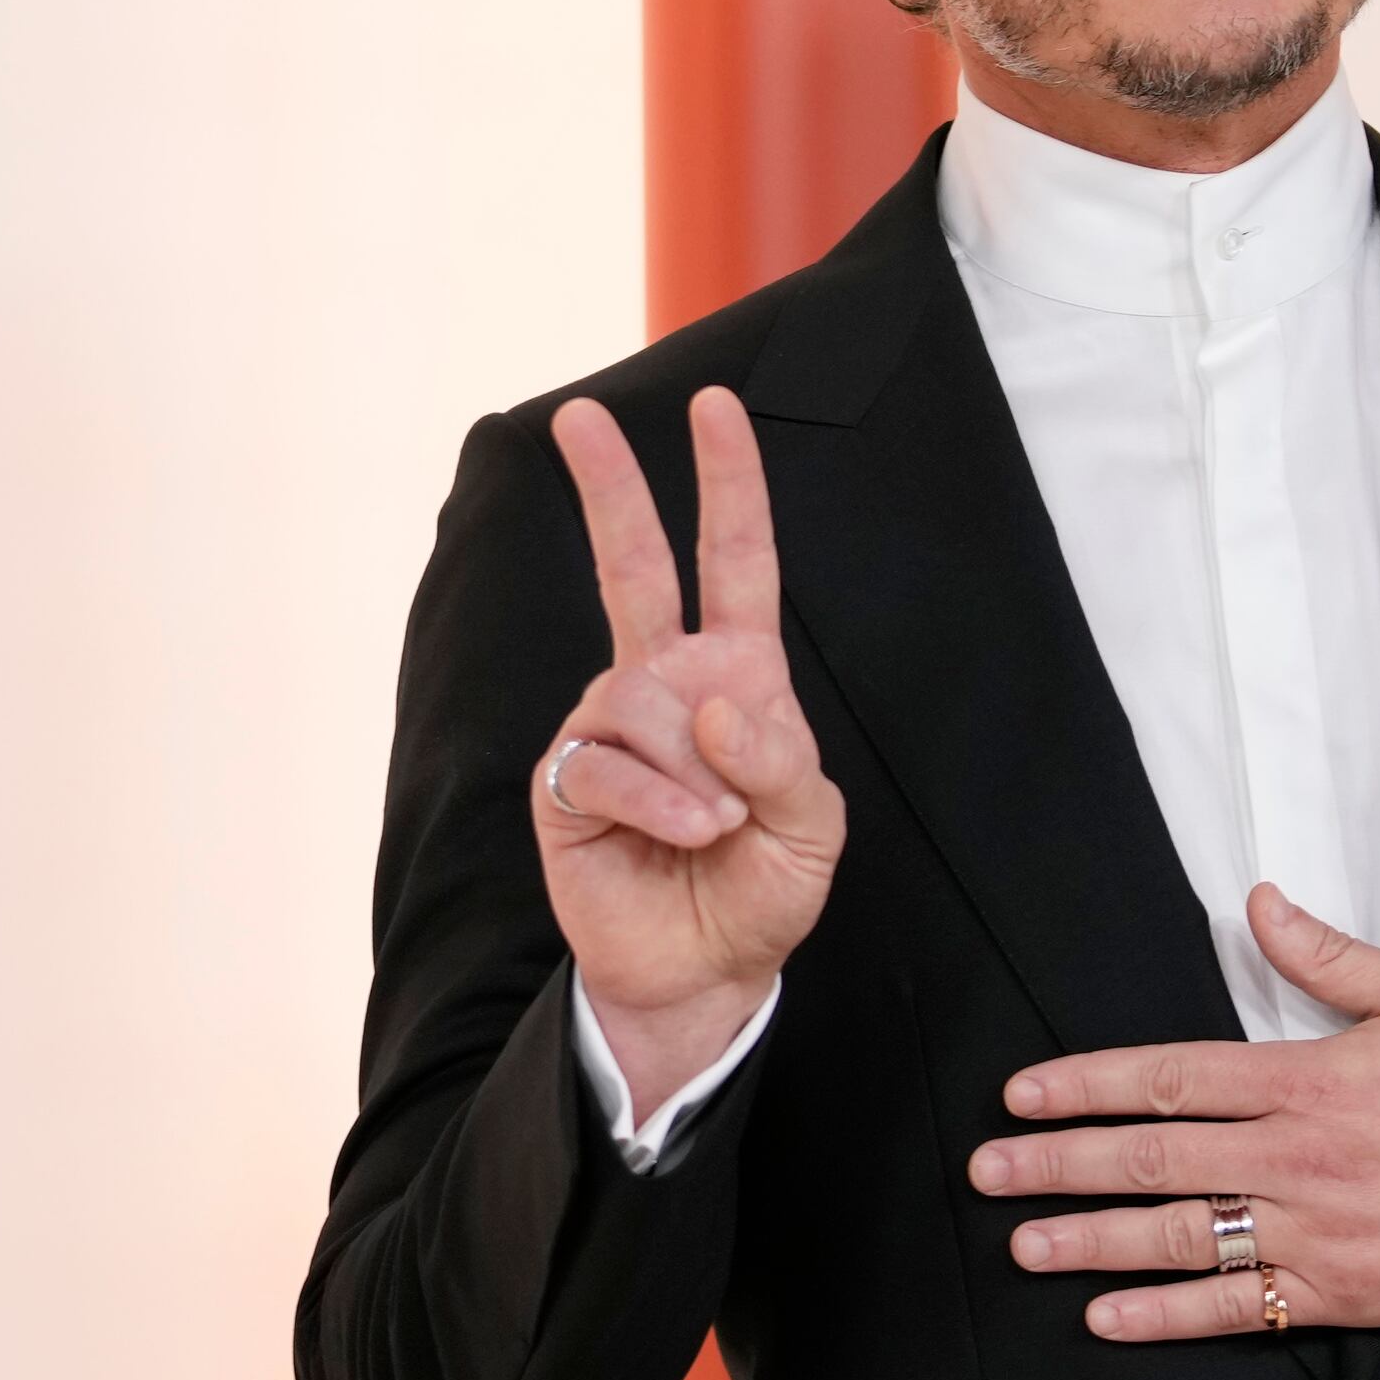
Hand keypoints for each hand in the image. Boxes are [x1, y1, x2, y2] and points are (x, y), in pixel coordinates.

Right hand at [538, 388, 843, 1106]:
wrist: (703, 973)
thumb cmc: (762, 889)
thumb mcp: (812, 828)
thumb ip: (781, 759)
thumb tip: (714, 701)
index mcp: (737, 676)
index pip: (736, 564)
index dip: (730, 485)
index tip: (714, 406)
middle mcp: (665, 684)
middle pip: (635, 567)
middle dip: (610, 488)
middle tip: (578, 417)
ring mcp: (608, 729)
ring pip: (638, 696)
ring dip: (691, 769)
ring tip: (714, 826)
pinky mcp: (567, 783)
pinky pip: (607, 763)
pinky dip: (658, 802)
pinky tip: (683, 833)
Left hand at [979, 885, 1379, 1341]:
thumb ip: (1331, 956)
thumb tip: (1257, 904)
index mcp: (1310, 1079)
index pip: (1171, 1077)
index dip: (1086, 1084)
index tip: (1021, 1095)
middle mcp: (1300, 1155)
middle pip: (1154, 1157)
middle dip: (1059, 1164)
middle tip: (987, 1171)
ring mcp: (1317, 1229)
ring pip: (1181, 1235)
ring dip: (1092, 1242)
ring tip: (1024, 1244)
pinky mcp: (1339, 1291)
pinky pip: (1236, 1307)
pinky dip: (1166, 1316)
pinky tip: (1105, 1317)